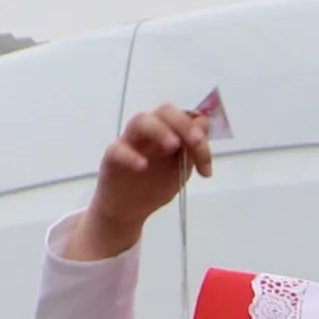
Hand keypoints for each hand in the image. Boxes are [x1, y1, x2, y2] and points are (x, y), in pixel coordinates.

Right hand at [64, 104, 216, 261]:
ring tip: (172, 146)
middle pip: (165, 111)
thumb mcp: (181, 169)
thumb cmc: (155, 184)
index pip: (186, 117)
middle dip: (184, 124)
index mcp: (169, 132)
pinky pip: (118, 148)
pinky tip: (142, 166)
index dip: (199, 134)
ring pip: (141, 121)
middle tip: (195, 143)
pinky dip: (131, 155)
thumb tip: (204, 124)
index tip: (205, 165)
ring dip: (159, 130)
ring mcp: (130, 141)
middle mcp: (150, 131)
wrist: (129, 208)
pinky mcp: (113, 157)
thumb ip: (192, 149)